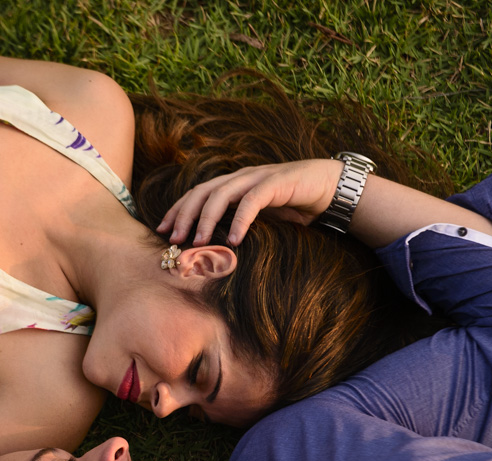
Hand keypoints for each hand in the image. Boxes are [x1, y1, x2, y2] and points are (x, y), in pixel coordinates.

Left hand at [156, 159, 343, 246]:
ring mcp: (257, 177)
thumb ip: (237, 225)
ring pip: (222, 194)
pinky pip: (252, 200)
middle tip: (174, 238)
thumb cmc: (292, 206)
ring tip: (200, 241)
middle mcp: (240, 177)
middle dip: (185, 215)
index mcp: (232, 184)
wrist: (328, 188)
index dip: (178, 210)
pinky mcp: (276, 183)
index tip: (163, 231)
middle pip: (202, 192)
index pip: (196, 194)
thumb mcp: (258, 218)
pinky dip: (241, 219)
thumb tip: (215, 250)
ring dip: (207, 218)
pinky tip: (235, 239)